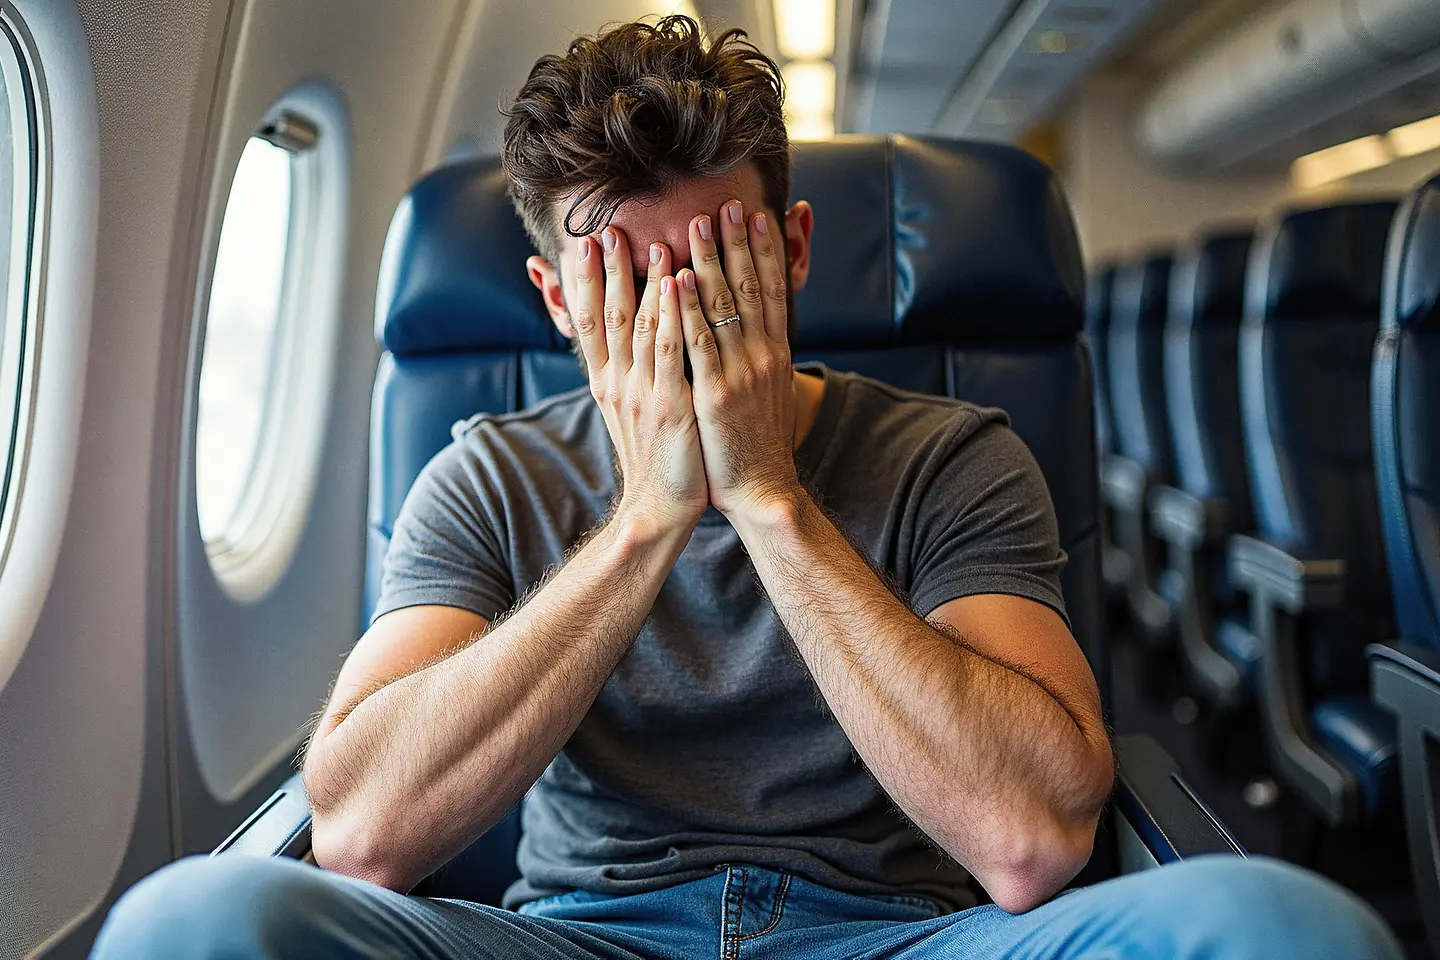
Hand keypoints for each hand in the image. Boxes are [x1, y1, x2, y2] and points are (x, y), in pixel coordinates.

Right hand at [572, 227, 707, 531]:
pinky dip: (673, 314)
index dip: (584, 283)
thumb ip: (626, 372)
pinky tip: (678, 283)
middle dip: (608, 270)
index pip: (589, 322)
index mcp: (607, 383)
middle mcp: (618, 382)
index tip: (583, 246)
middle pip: (609, 315)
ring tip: (652, 240)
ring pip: (642, 325)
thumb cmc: (655, 457)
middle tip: (607, 228)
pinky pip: (671, 350)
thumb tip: (620, 343)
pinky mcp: (670, 405)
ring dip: (646, 280)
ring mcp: (642, 392)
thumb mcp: (631, 411)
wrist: (660, 507)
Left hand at [677, 200, 801, 519]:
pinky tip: (677, 280)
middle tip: (725, 204)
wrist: (763, 491)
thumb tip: (760, 327)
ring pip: (724, 306)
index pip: (772, 290)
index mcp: (775, 354)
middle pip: (750, 287)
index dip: (765, 251)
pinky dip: (688, 309)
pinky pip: (699, 343)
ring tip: (699, 224)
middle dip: (737, 243)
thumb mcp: (771, 393)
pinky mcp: (715, 394)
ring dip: (711, 261)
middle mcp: (763, 356)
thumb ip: (763, 356)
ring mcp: (740, 373)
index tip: (757, 216)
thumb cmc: (758, 445)